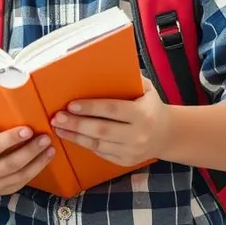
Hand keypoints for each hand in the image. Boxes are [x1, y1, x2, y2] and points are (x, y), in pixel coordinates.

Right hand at [0, 109, 55, 195]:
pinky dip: (36, 170)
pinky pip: (22, 182)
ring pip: (19, 175)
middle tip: (45, 137)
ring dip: (38, 161)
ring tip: (50, 147)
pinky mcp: (3, 190)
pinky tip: (46, 157)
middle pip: (10, 163)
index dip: (10, 139)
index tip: (27, 129)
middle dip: (30, 151)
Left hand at [51, 76, 169, 166]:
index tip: (71, 105)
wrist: (167, 135)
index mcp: (142, 114)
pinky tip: (71, 136)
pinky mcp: (125, 161)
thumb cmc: (151, 106)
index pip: (112, 110)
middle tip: (57, 117)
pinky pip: (100, 152)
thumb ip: (130, 79)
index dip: (91, 108)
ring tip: (58, 127)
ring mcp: (131, 151)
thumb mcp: (147, 89)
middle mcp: (138, 135)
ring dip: (75, 136)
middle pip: (102, 130)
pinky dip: (84, 144)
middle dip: (76, 124)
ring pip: (98, 144)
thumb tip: (106, 63)